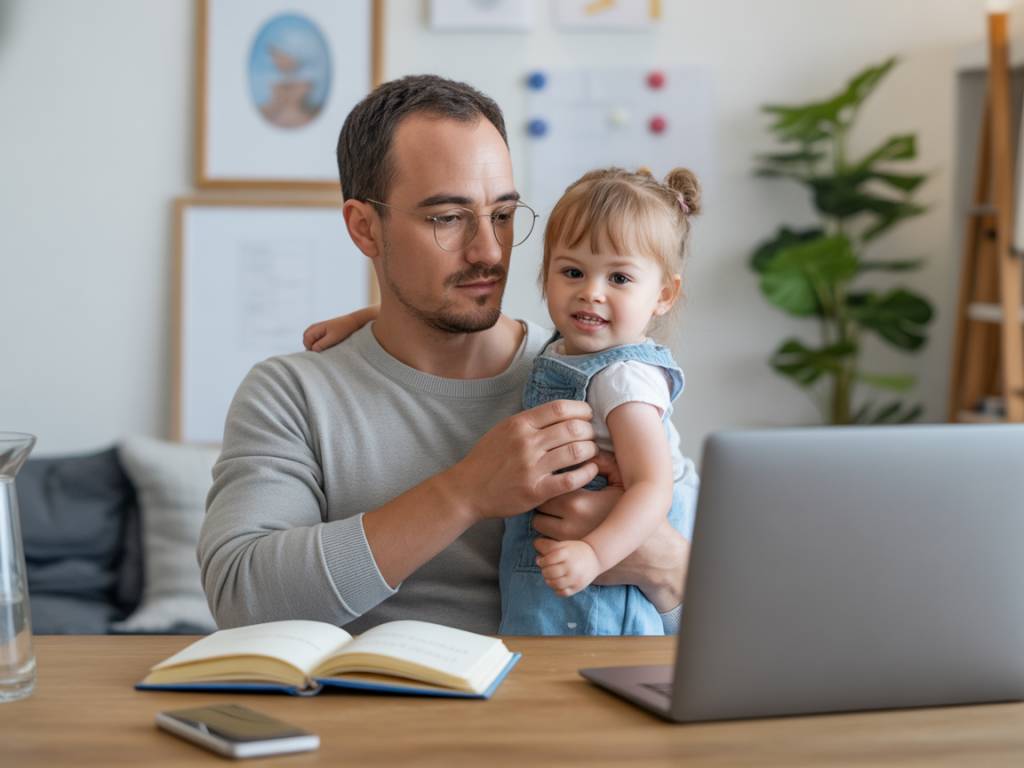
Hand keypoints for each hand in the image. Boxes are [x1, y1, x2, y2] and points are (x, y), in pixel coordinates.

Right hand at [303, 306, 378, 351]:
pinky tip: (327, 344)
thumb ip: (321, 344)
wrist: (352, 322)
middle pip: (306, 341)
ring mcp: (317, 328)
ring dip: (315, 345)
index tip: (321, 351)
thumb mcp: (332, 338)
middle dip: (311, 347)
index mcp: (315, 328)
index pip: (306, 341)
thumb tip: (312, 350)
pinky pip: (315, 339)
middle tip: (323, 350)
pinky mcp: (321, 331)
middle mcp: (314, 327)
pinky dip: (319, 343)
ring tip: (326, 347)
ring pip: (310, 341)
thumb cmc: (343, 329)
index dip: (311, 348)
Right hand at [443, 400, 597, 521]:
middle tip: (591, 436)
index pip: (559, 408)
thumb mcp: (503, 430)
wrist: (467, 489)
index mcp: (519, 424)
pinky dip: (587, 473)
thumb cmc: (487, 459)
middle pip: (573, 428)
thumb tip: (561, 413)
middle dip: (589, 431)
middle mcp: (526, 443)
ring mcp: (531, 467)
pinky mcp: (536, 491)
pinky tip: (591, 470)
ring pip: (576, 451)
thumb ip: (530, 421)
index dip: (581, 410)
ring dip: (591, 450)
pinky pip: (571, 480)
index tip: (587, 415)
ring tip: (592, 452)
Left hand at [533, 452, 687, 611]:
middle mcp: (569, 525)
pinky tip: (556, 534)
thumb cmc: (634, 512)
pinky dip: (545, 541)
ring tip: (555, 517)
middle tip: (553, 499)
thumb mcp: (622, 482)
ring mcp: (568, 544)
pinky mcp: (570, 559)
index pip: (546, 488)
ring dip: (543, 522)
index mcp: (578, 502)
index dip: (549, 484)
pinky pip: (544, 549)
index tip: (555, 483)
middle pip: (538, 510)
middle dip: (542, 503)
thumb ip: (603, 461)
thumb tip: (587, 447)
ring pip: (538, 530)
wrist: (648, 550)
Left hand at [536, 538, 600, 596]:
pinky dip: (557, 590)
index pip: (548, 559)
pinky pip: (564, 593)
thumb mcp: (563, 544)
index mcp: (567, 553)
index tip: (541, 561)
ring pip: (555, 584)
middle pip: (550, 572)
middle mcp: (571, 566)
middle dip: (544, 571)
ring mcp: (575, 578)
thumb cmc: (575, 550)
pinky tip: (557, 584)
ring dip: (548, 581)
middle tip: (546, 569)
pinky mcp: (578, 587)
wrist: (595, 557)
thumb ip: (548, 547)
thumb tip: (537, 560)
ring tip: (550, 577)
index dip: (542, 561)